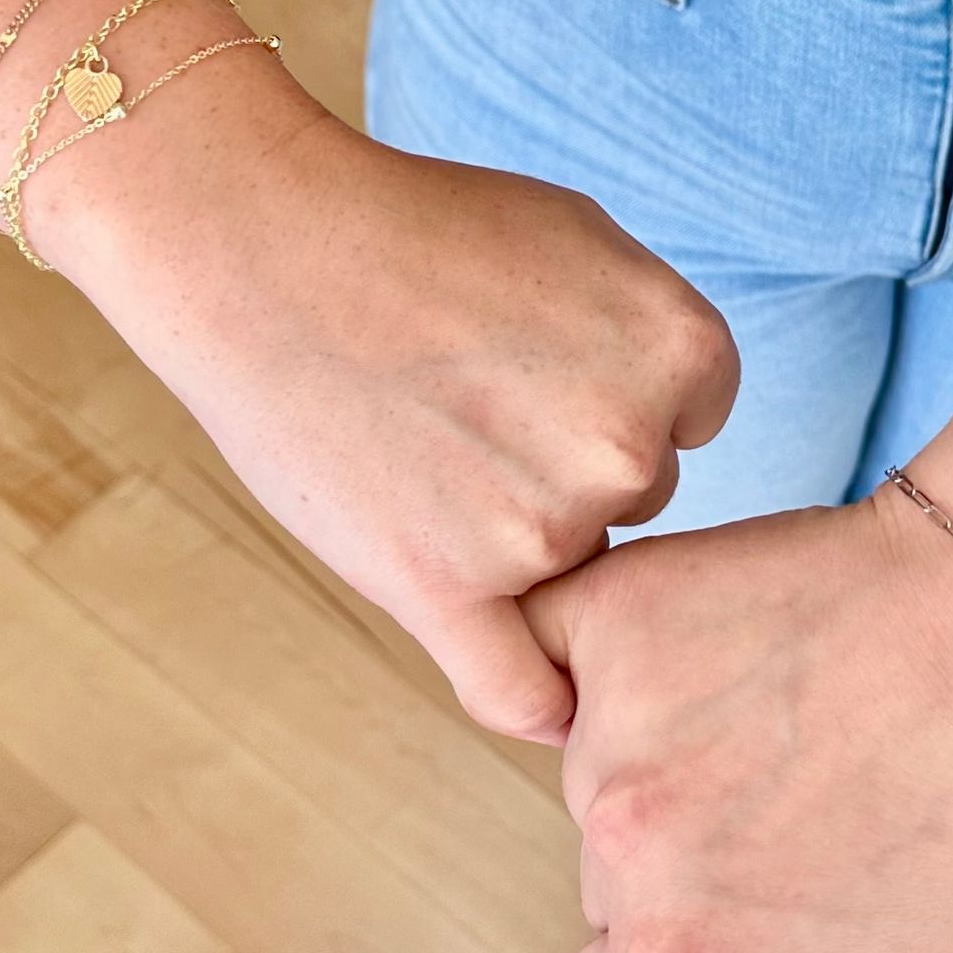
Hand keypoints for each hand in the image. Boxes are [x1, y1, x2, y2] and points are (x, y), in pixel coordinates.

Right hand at [48, 60, 738, 738]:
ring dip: (517, 523)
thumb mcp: (582, 239)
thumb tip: (681, 424)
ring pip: (571, 560)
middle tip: (464, 393)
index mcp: (681, 349)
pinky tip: (562, 723)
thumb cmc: (413, 230)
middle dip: (563, 452)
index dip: (614, 390)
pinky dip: (546, 706)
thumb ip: (648, 341)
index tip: (540, 357)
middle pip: (636, 491)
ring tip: (420, 433)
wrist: (261, 248)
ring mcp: (540, 527)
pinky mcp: (444, 587)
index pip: (691, 415)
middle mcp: (628, 447)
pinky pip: (521, 691)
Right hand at [523, 475, 952, 952]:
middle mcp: (623, 855)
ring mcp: (609, 728)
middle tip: (805, 798)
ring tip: (793, 715)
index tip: (747, 909)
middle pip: (606, 889)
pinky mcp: (609, 615)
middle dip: (684, 860)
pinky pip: (559, 650)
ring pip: (595, 775)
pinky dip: (614, 649)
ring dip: (664, 752)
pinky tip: (719, 639)